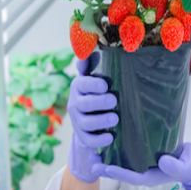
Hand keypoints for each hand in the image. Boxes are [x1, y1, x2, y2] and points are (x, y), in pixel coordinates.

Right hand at [67, 52, 118, 183]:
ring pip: (86, 122)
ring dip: (100, 121)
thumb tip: (88, 49)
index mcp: (79, 86)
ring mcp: (77, 120)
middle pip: (83, 104)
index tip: (105, 84)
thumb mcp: (95, 78)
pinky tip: (111, 138)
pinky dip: (99, 140)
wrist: (88, 118)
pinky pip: (88, 140)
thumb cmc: (96, 92)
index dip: (92, 84)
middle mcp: (75, 103)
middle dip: (98, 102)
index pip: (82, 83)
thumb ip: (91, 65)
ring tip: (115, 118)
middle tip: (113, 100)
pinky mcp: (82, 136)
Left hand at [91, 143, 190, 189]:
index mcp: (152, 176)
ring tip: (92, 152)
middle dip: (106, 167)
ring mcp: (143, 164)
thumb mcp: (186, 166)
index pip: (132, 176)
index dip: (118, 173)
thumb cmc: (190, 165)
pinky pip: (128, 155)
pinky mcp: (144, 155)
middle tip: (91, 160)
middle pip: (122, 171)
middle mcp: (144, 171)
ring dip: (108, 159)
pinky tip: (108, 141)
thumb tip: (163, 162)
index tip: (105, 167)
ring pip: (122, 163)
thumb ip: (176, 166)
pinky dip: (117, 150)